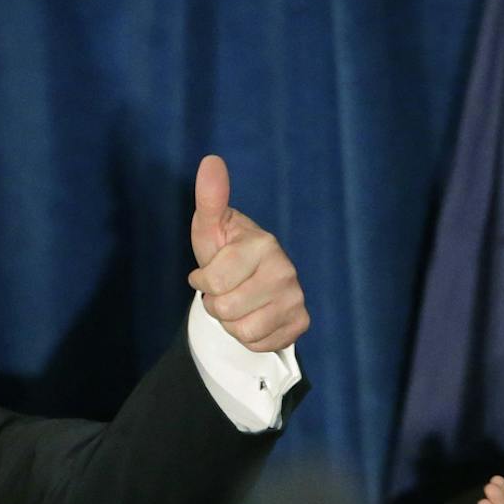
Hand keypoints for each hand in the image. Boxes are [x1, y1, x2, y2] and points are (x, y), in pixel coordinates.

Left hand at [186, 154, 309, 352]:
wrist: (250, 280)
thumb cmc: (225, 251)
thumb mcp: (210, 228)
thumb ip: (209, 198)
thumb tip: (210, 160)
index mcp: (263, 244)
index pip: (213, 283)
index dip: (202, 283)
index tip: (209, 272)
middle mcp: (285, 270)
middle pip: (226, 310)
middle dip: (215, 304)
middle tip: (226, 289)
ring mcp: (296, 297)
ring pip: (242, 331)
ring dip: (231, 322)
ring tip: (239, 303)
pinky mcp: (301, 322)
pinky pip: (259, 344)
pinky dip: (248, 337)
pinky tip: (254, 316)